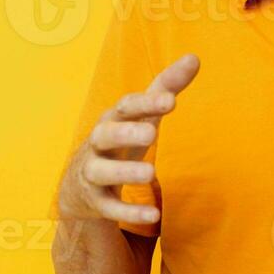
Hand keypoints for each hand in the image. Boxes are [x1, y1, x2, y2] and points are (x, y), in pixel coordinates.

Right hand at [58, 54, 199, 226]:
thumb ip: (165, 88)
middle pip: (106, 134)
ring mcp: (92, 173)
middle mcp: (98, 143)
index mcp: (112, 119)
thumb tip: (195, 57)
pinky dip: (129, 211)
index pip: (126, 106)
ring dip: (125, 172)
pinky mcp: (94, 202)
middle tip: (151, 133)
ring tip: (152, 174)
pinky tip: (154, 216)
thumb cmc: (119, 141)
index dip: (146, 103)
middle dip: (126, 133)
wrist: (78, 186)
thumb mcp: (141, 115)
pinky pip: (110, 208)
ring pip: (101, 171)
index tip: (171, 101)